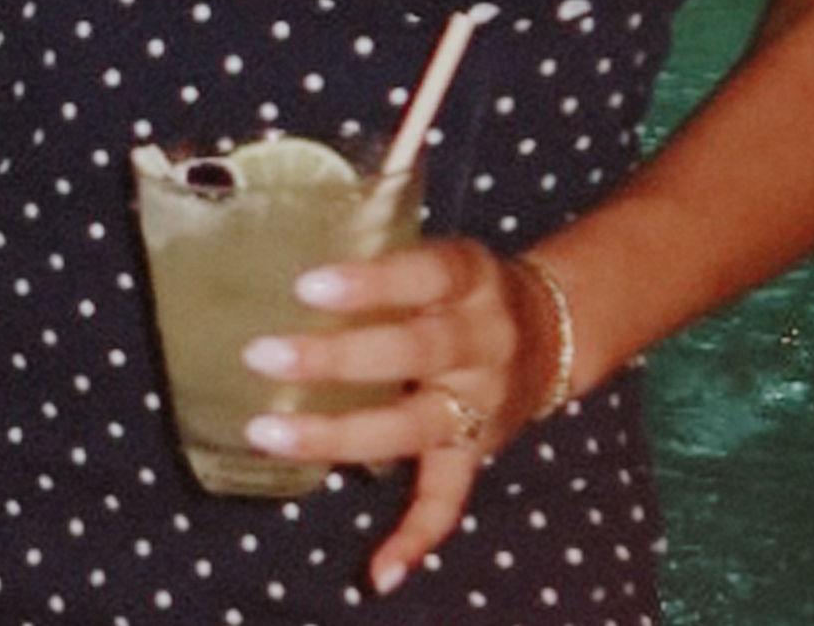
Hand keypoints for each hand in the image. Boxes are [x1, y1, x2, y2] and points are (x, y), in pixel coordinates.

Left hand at [237, 237, 561, 593]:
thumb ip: (382, 251)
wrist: (552, 330)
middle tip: (261, 355)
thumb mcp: (441, 253)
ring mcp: (480, 404)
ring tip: (268, 435)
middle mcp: (482, 341)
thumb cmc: (462, 284)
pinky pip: (451, 498)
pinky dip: (417, 536)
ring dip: (340, 435)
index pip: (424, 274)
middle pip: (412, 351)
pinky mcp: (478, 451)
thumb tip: (277, 241)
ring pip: (413, 426)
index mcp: (471, 280)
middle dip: (335, 357)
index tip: (306, 285)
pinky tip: (378, 572)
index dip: (370, 282)